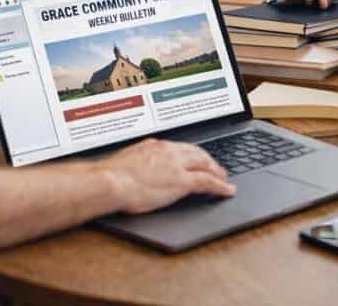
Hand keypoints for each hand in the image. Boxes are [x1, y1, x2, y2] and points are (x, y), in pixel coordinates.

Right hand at [103, 139, 235, 213]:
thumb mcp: (125, 162)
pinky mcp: (183, 181)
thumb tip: (135, 169)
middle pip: (197, 153)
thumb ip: (136, 163)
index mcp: (155, 146)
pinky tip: (227, 191)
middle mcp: (169, 151)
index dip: (192, 154)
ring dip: (218, 172)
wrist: (110, 180)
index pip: (180, 148)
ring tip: (224, 179)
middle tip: (217, 168)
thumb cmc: (110, 176)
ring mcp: (177, 166)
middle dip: (209, 160)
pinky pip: (208, 182)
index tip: (196, 158)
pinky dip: (221, 186)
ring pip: (206, 165)